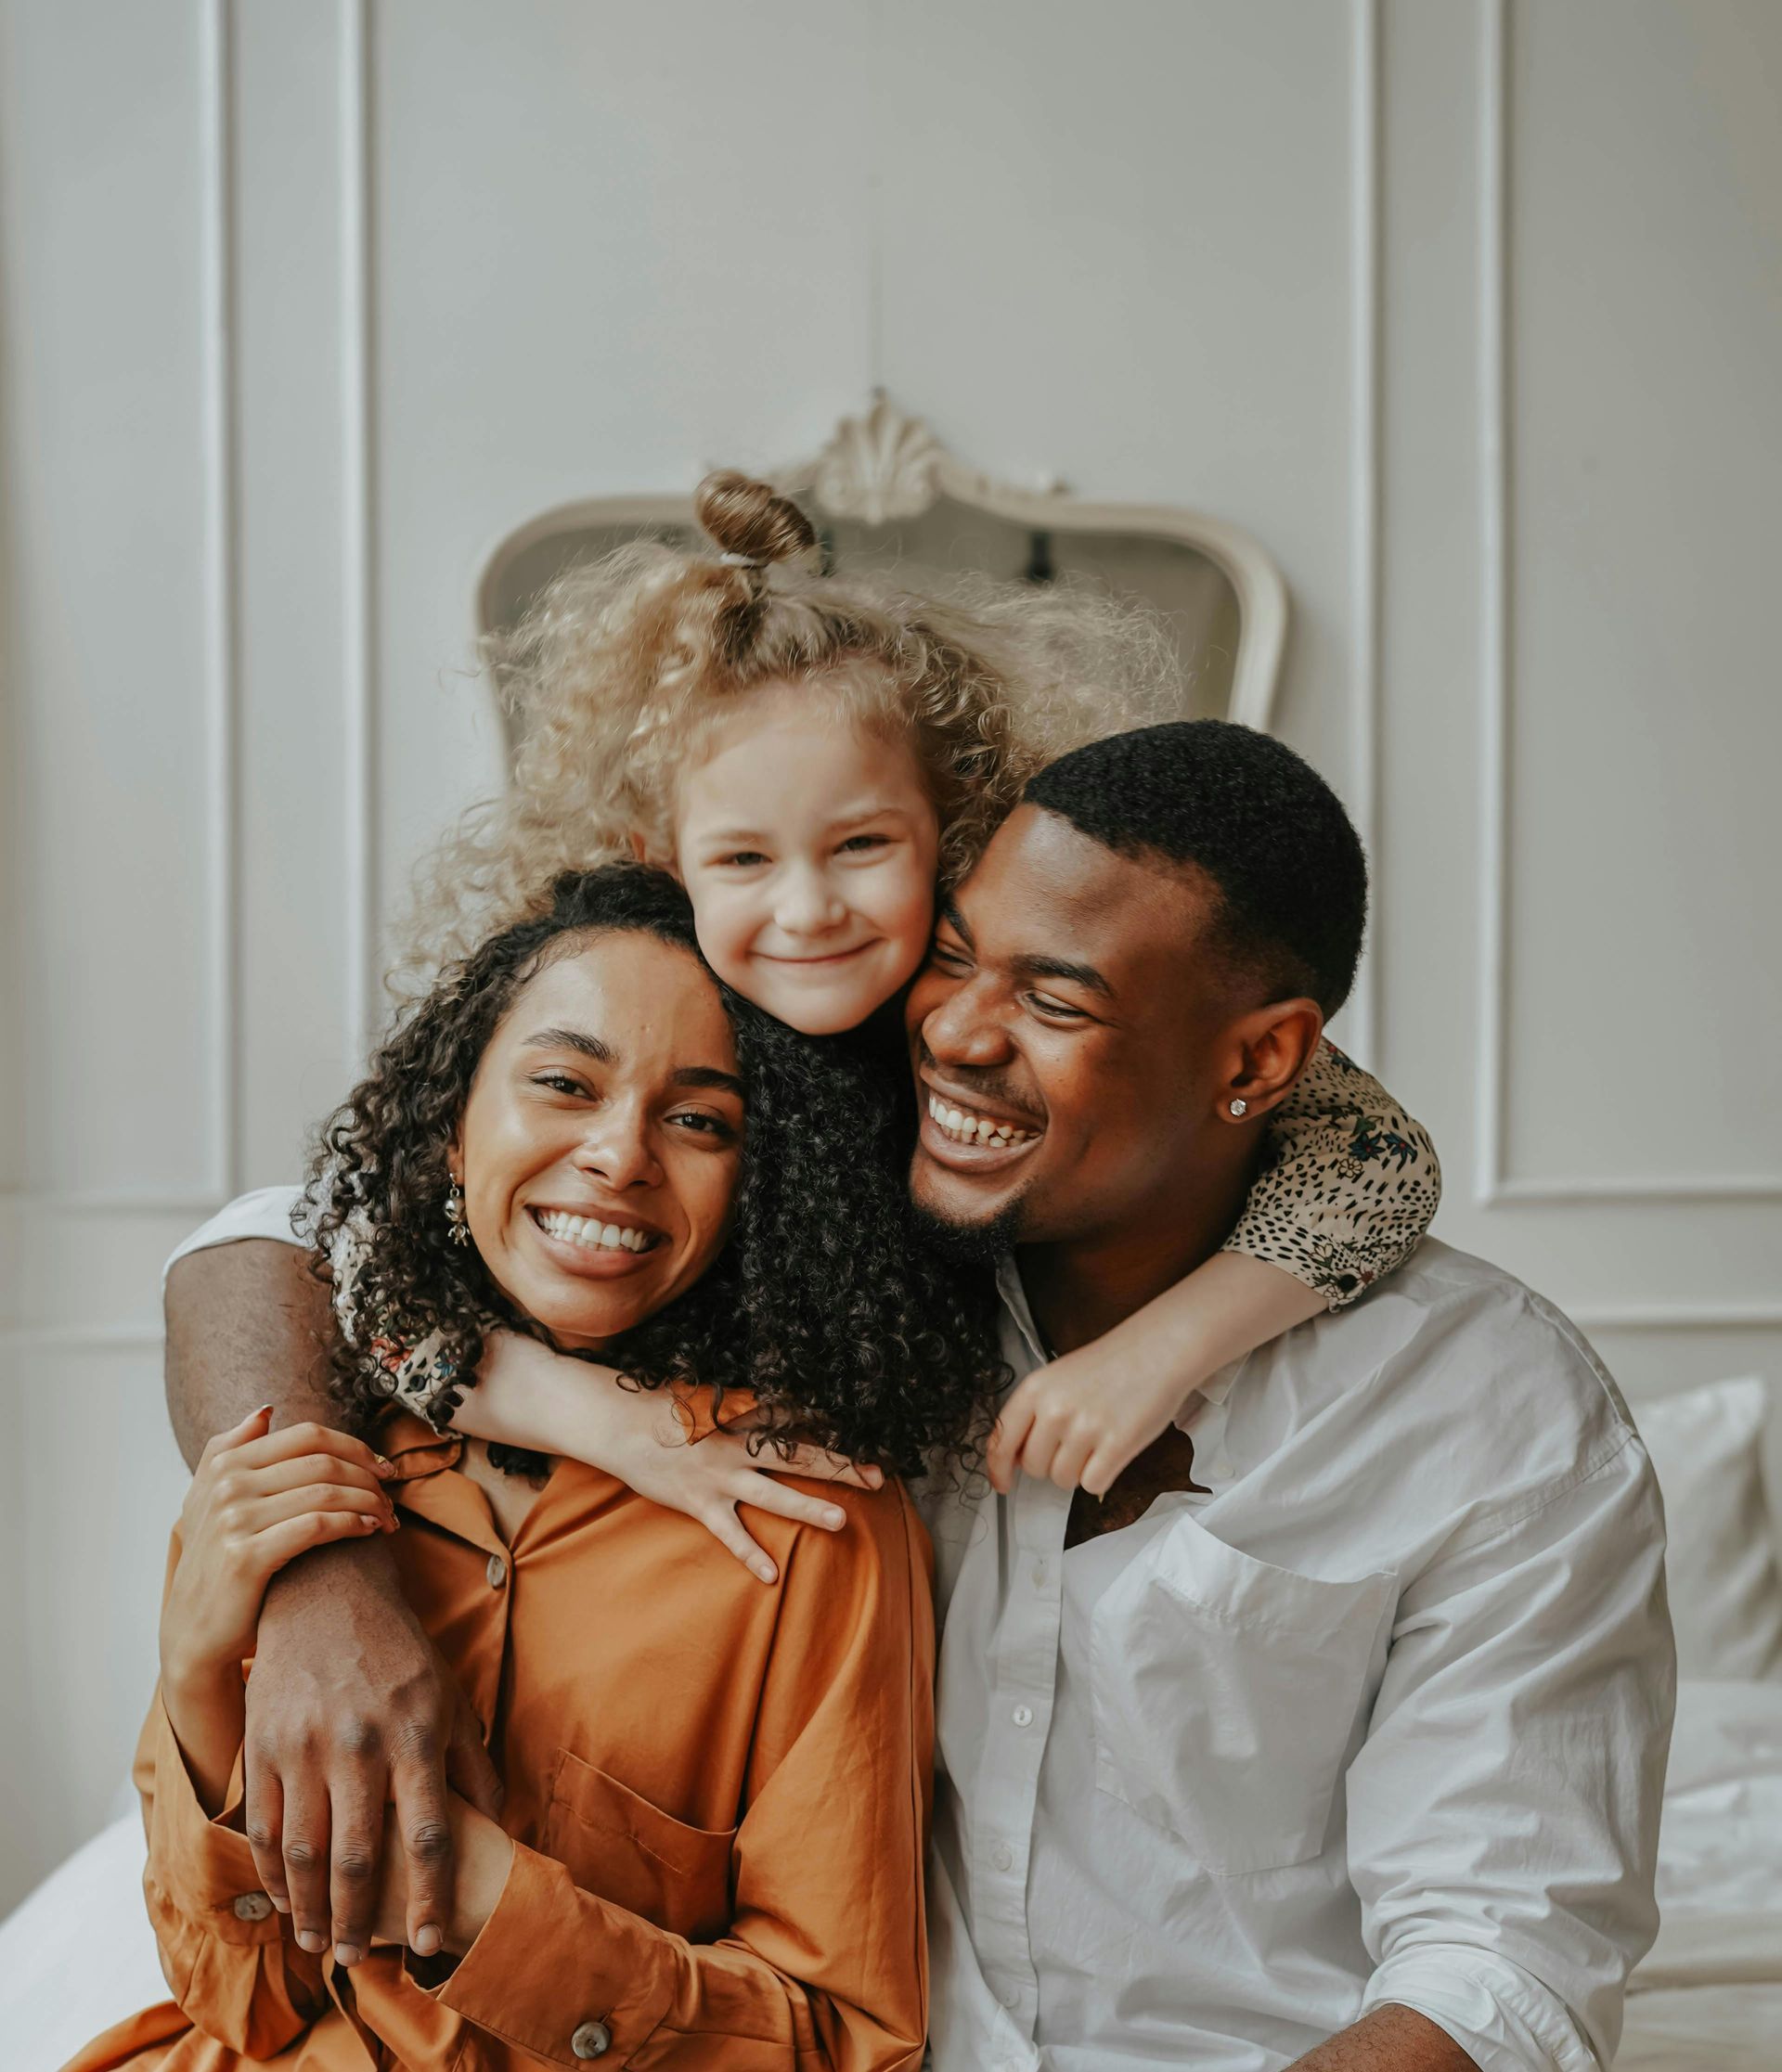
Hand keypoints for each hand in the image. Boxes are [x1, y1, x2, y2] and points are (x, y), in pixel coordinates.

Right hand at [160, 1407, 398, 1684]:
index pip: (308, 1435)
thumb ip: (232, 1450)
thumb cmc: (215, 1561)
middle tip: (390, 1498)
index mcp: (223, 1463)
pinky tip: (369, 1531)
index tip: (383, 1468)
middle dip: (368, 1477)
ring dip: (369, 1502)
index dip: (355, 1447)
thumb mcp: (210, 1500)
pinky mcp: (245, 1556)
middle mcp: (226, 1485)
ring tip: (386, 1519)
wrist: (194, 1631)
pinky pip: (317, 1525)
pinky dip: (352, 1524)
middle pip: (323, 1461)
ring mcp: (233, 1519)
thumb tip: (266, 1411)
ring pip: (326, 1491)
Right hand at [243, 1529, 505, 1970]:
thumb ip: (472, 1764)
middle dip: (362, 1920)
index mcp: (414, 1734)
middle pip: (359, 1858)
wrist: (326, 1591)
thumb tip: (499, 1824)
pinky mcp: (263, 1745)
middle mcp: (359, 1745)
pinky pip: (264, 1826)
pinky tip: (287, 1898)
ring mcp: (305, 1746)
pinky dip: (273, 1874)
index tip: (433, 1939)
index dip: (432, 1895)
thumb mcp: (449, 1696)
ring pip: (305, 1853)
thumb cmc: (398, 1650)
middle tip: (361, 1959)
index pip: (429, 1834)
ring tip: (321, 1942)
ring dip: (312, 1909)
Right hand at [469, 1330, 884, 1583]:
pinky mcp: (699, 1503)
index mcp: (741, 1412)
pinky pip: (730, 1533)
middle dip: (840, 1465)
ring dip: (808, 1507)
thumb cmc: (663, 1407)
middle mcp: (736, 1443)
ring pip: (772, 1494)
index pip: (796, 1415)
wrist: (615, 1423)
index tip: (869, 1428)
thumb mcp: (707, 1395)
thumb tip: (779, 1397)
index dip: (833, 1421)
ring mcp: (718, 1476)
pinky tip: (774, 1577)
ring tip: (842, 1520)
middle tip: (877, 1476)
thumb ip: (741, 1400)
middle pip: (797, 1454)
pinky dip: (750, 1555)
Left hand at [986, 1341, 1190, 1498]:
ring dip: (1078, 1471)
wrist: (1157, 1350)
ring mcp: (1085, 1428)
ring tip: (1096, 1443)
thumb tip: (1015, 1458)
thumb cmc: (1110, 1364)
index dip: (997, 1469)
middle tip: (1074, 1444)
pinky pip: (1092, 1484)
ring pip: (1062, 1480)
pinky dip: (1101, 1477)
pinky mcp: (1116, 1445)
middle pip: (1033, 1467)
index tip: (1002, 1484)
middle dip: (1051, 1464)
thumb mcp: (1058, 1378)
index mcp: (1035, 1389)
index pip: (1001, 1440)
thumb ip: (1033, 1413)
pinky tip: (1111, 1452)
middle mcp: (1055, 1409)